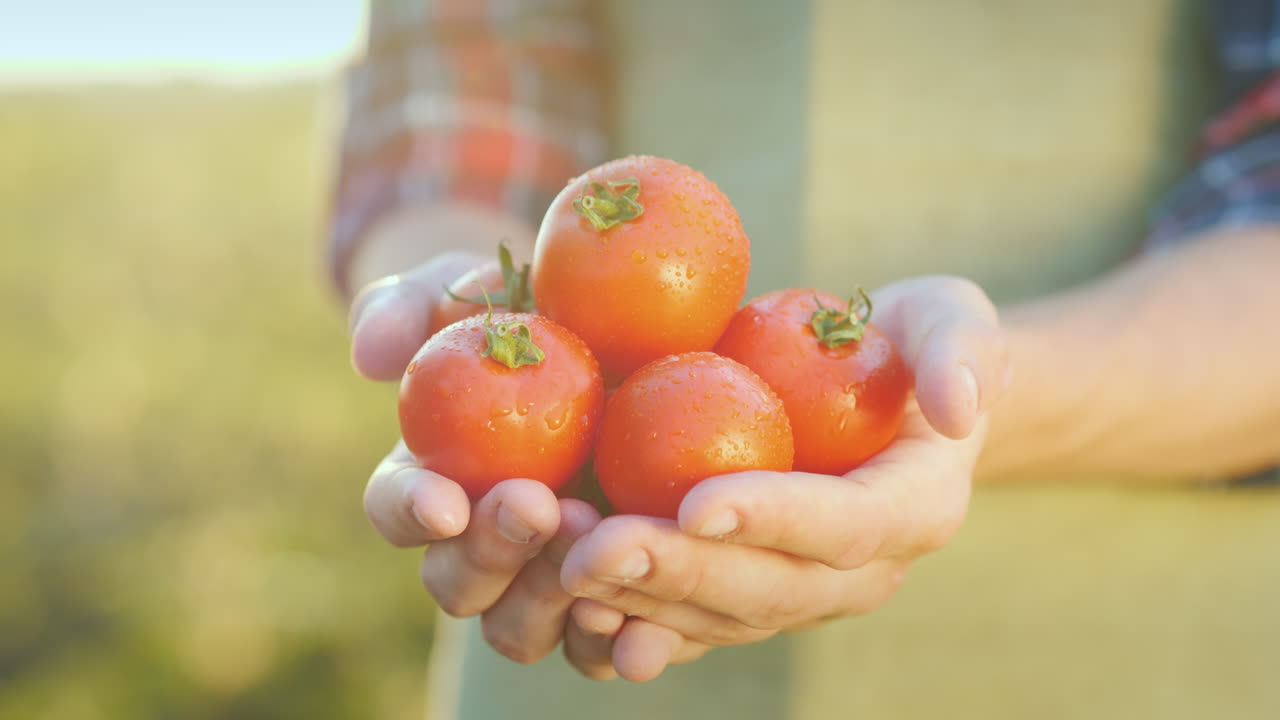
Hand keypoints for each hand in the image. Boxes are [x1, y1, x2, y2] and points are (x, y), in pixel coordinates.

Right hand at [354, 253, 601, 664]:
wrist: (608, 335)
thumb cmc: (517, 311)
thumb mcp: (463, 291)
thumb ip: (409, 307)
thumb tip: (373, 356)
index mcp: (428, 481)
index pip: (395, 507)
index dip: (411, 511)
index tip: (446, 500)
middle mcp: (475, 545)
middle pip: (457, 582)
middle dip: (492, 552)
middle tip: (539, 505)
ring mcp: (539, 578)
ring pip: (518, 627)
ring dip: (549, 598)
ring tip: (598, 543)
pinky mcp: (605, 595)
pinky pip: (597, 643)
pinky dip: (612, 641)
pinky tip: (645, 616)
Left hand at [556, 276, 1011, 680]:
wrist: (882, 392)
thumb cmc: (911, 342)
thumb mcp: (953, 321)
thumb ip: (964, 352)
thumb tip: (962, 408)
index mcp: (913, 510)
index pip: (844, 526)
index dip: (774, 519)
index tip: (696, 501)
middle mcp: (857, 572)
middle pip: (767, 589)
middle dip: (680, 574)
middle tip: (596, 550)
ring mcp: (798, 590)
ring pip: (717, 617)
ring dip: (637, 602)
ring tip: (565, 571)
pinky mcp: (744, 589)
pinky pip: (688, 620)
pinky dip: (630, 620)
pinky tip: (569, 604)